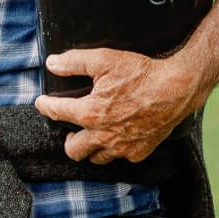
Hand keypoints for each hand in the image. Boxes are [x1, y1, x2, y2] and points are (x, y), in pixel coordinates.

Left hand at [35, 49, 201, 164]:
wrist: (177, 88)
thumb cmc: (142, 73)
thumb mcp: (105, 59)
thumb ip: (74, 62)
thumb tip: (52, 64)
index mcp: (90, 113)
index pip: (56, 113)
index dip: (45, 106)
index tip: (41, 103)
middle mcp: (103, 136)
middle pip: (73, 150)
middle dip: (69, 139)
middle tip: (73, 128)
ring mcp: (121, 147)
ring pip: (96, 158)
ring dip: (92, 147)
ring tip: (96, 133)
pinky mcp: (138, 152)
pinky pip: (121, 157)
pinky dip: (117, 149)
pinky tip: (120, 136)